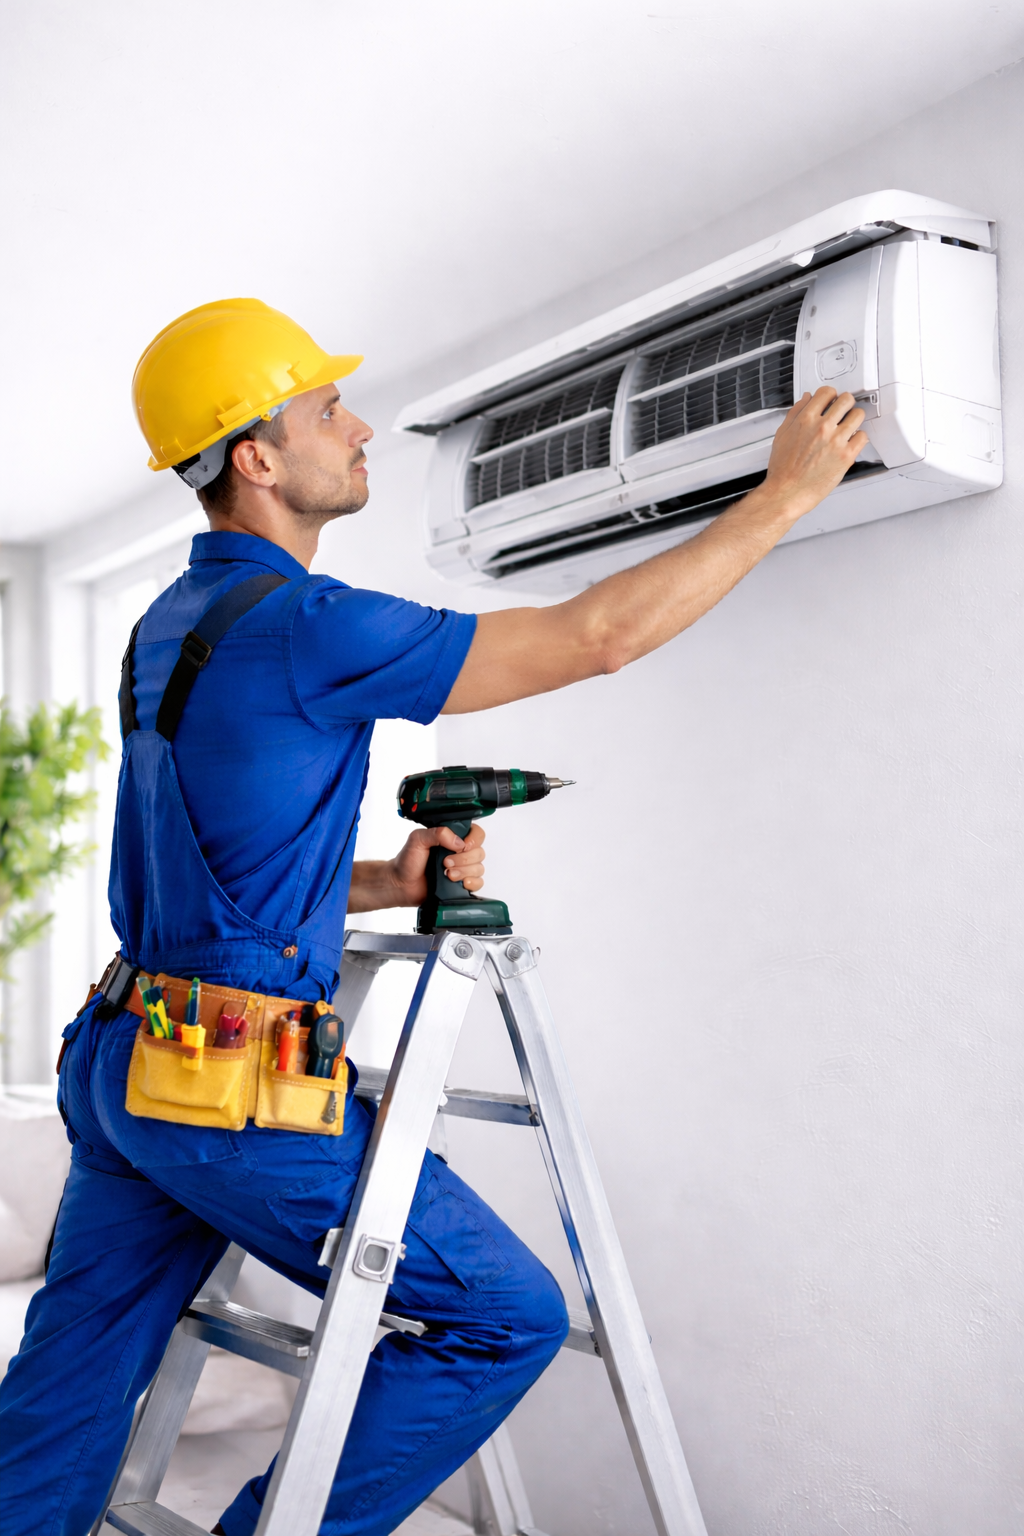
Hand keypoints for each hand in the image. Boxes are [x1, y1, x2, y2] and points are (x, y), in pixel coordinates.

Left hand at [347, 824, 486, 912]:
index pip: (476, 833)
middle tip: (446, 862)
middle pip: (479, 852)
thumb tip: (458, 841)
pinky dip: (472, 883)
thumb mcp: (417, 839)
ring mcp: (461, 869)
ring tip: (447, 874)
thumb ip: (437, 833)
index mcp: (451, 838)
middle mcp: (459, 852)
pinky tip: (460, 883)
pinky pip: (478, 883)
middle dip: (464, 859)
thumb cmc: (406, 861)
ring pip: (479, 868)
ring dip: (465, 872)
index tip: (463, 845)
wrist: (400, 884)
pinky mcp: (461, 884)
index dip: (474, 840)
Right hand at [762, 386, 868, 516]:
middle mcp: (822, 427)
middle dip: (846, 404)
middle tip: (845, 412)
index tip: (832, 401)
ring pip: (858, 415)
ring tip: (850, 426)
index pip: (827, 392)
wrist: (787, 492)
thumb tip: (806, 399)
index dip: (831, 395)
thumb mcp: (782, 435)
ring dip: (855, 419)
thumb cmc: (783, 470)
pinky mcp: (846, 456)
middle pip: (846, 400)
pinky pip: (863, 437)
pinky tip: (851, 442)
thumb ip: (795, 414)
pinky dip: (859, 438)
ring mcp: (836, 441)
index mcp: (805, 419)